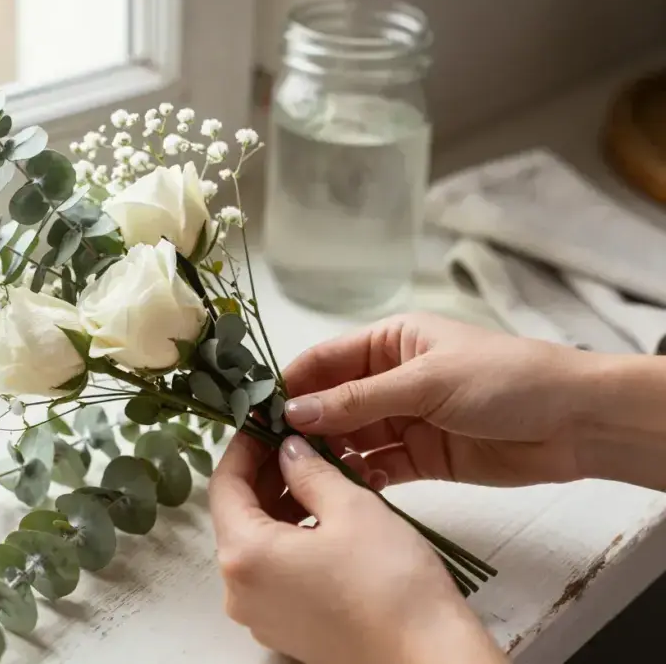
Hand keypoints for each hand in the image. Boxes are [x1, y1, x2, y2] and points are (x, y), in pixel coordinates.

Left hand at [208, 432, 507, 663]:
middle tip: (301, 441)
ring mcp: (261, 614)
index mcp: (243, 555)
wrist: (428, 659)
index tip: (266, 421)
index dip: (246, 446)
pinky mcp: (286, 627)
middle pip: (240, 514)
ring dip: (286, 503)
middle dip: (269, 473)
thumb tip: (289, 448)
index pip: (225, 484)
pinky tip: (328, 515)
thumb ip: (309, 470)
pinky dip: (295, 537)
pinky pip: (277, 570)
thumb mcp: (351, 507)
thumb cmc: (390, 584)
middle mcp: (240, 589)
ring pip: (260, 541)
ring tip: (324, 473)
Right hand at [282, 312, 593, 488]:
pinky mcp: (421, 456)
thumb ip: (358, 401)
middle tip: (272, 457)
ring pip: (351, 438)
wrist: (574, 421)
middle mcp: (389, 379)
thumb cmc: (501, 379)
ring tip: (306, 479)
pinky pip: (378, 466)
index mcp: (389, 342)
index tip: (257, 414)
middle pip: (331, 403)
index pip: (324, 360)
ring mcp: (404, 419)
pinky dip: (361, 477)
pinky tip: (349, 489)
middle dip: (305, 427)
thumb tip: (293, 414)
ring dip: (330, 456)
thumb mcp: (425, 381)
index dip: (291, 385)